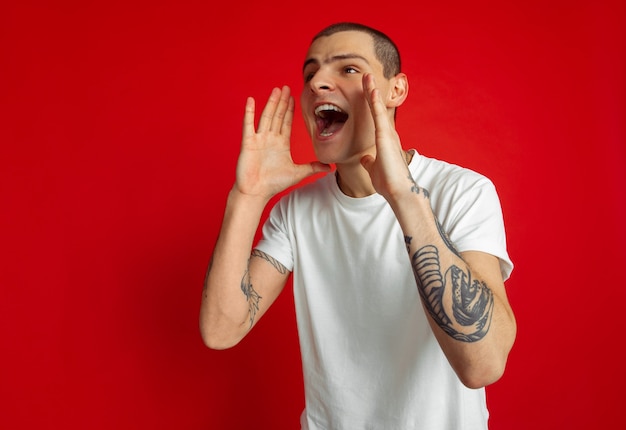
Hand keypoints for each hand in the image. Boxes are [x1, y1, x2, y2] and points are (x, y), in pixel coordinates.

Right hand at [235, 86, 330, 200]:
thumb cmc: (274, 183)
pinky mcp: (248, 143)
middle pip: (277, 116)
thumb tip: (329, 167)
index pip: (287, 122)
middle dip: (283, 102)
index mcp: (281, 144)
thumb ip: (312, 167)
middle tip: (286, 87)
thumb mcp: (298, 173)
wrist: (256, 192)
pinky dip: (249, 112)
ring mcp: (259, 139)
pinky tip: (251, 100)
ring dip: (271, 103)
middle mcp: (270, 139)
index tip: (294, 98)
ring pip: (266, 117)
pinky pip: (249, 125)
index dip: (290, 110)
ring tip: (276, 90)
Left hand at [360, 74, 412, 201]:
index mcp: (384, 140)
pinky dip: (375, 103)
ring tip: (366, 76)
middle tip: (366, 75)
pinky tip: (372, 91)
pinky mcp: (386, 137)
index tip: (365, 90)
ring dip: (372, 91)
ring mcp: (387, 134)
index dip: (370, 103)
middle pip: (377, 107)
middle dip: (371, 91)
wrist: (398, 191)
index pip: (375, 117)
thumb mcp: (374, 168)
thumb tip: (365, 158)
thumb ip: (369, 161)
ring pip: (378, 108)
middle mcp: (388, 133)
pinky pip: (379, 116)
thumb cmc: (388, 182)